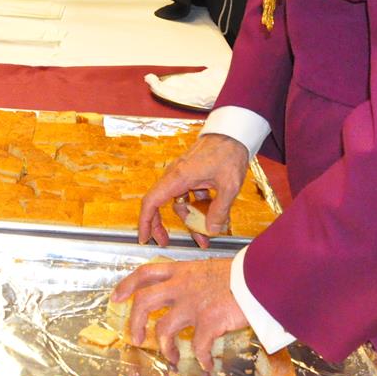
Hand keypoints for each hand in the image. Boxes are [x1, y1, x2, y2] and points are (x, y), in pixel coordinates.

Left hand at [112, 258, 247, 370]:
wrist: (261, 275)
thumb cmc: (243, 272)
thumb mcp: (211, 269)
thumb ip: (197, 281)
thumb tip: (195, 293)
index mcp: (182, 271)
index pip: (145, 273)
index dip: (127, 285)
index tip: (116, 297)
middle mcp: (182, 287)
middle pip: (144, 302)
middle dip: (136, 322)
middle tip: (136, 338)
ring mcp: (193, 304)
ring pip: (164, 329)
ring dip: (165, 348)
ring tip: (171, 358)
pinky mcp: (208, 321)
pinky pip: (197, 347)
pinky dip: (201, 360)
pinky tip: (207, 366)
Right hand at [138, 133, 248, 247]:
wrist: (233, 133)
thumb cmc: (229, 154)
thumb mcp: (229, 186)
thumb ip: (220, 210)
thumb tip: (211, 230)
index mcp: (178, 177)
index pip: (151, 202)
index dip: (145, 221)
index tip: (143, 237)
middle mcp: (175, 176)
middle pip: (159, 204)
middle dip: (160, 225)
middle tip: (164, 242)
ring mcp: (182, 175)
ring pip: (178, 203)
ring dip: (188, 220)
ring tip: (203, 237)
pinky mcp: (191, 175)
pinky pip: (188, 196)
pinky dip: (197, 209)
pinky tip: (211, 219)